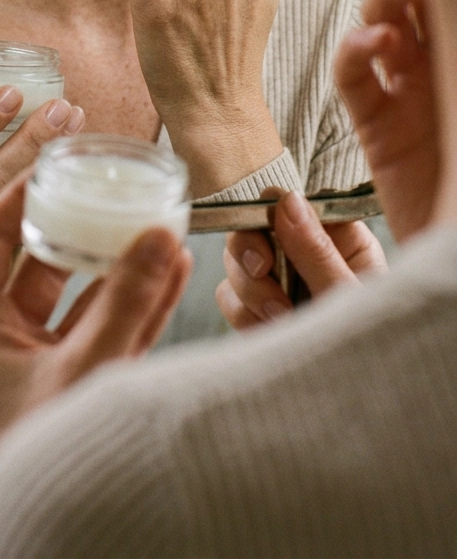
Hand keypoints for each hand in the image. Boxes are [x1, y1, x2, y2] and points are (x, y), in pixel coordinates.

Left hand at [0, 172, 192, 486]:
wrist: (49, 550)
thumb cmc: (38, 463)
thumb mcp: (83, 371)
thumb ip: (124, 304)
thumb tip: (157, 238)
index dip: (18, 189)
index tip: (53, 157)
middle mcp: (0, 340)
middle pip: (41, 261)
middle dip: (83, 224)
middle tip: (111, 185)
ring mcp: (36, 366)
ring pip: (80, 298)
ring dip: (119, 265)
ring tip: (157, 223)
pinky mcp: (69, 391)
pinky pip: (103, 333)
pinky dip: (134, 306)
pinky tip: (169, 272)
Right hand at [215, 189, 387, 330]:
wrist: (371, 406)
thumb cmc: (375, 346)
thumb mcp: (348, 296)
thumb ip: (315, 250)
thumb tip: (284, 200)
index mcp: (336, 238)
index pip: (285, 204)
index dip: (263, 219)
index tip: (264, 255)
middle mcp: (304, 254)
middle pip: (249, 231)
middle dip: (251, 263)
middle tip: (270, 293)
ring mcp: (282, 283)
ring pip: (235, 267)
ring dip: (249, 296)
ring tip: (281, 321)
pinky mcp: (263, 312)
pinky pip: (231, 301)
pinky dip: (243, 318)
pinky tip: (270, 333)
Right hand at [334, 0, 436, 242]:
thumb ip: (453, 69)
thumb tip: (405, 37)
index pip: (447, 3)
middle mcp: (439, 69)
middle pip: (419, 1)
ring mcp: (405, 92)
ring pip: (384, 24)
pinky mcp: (376, 123)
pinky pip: (353, 75)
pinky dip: (355, 50)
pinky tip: (373, 40)